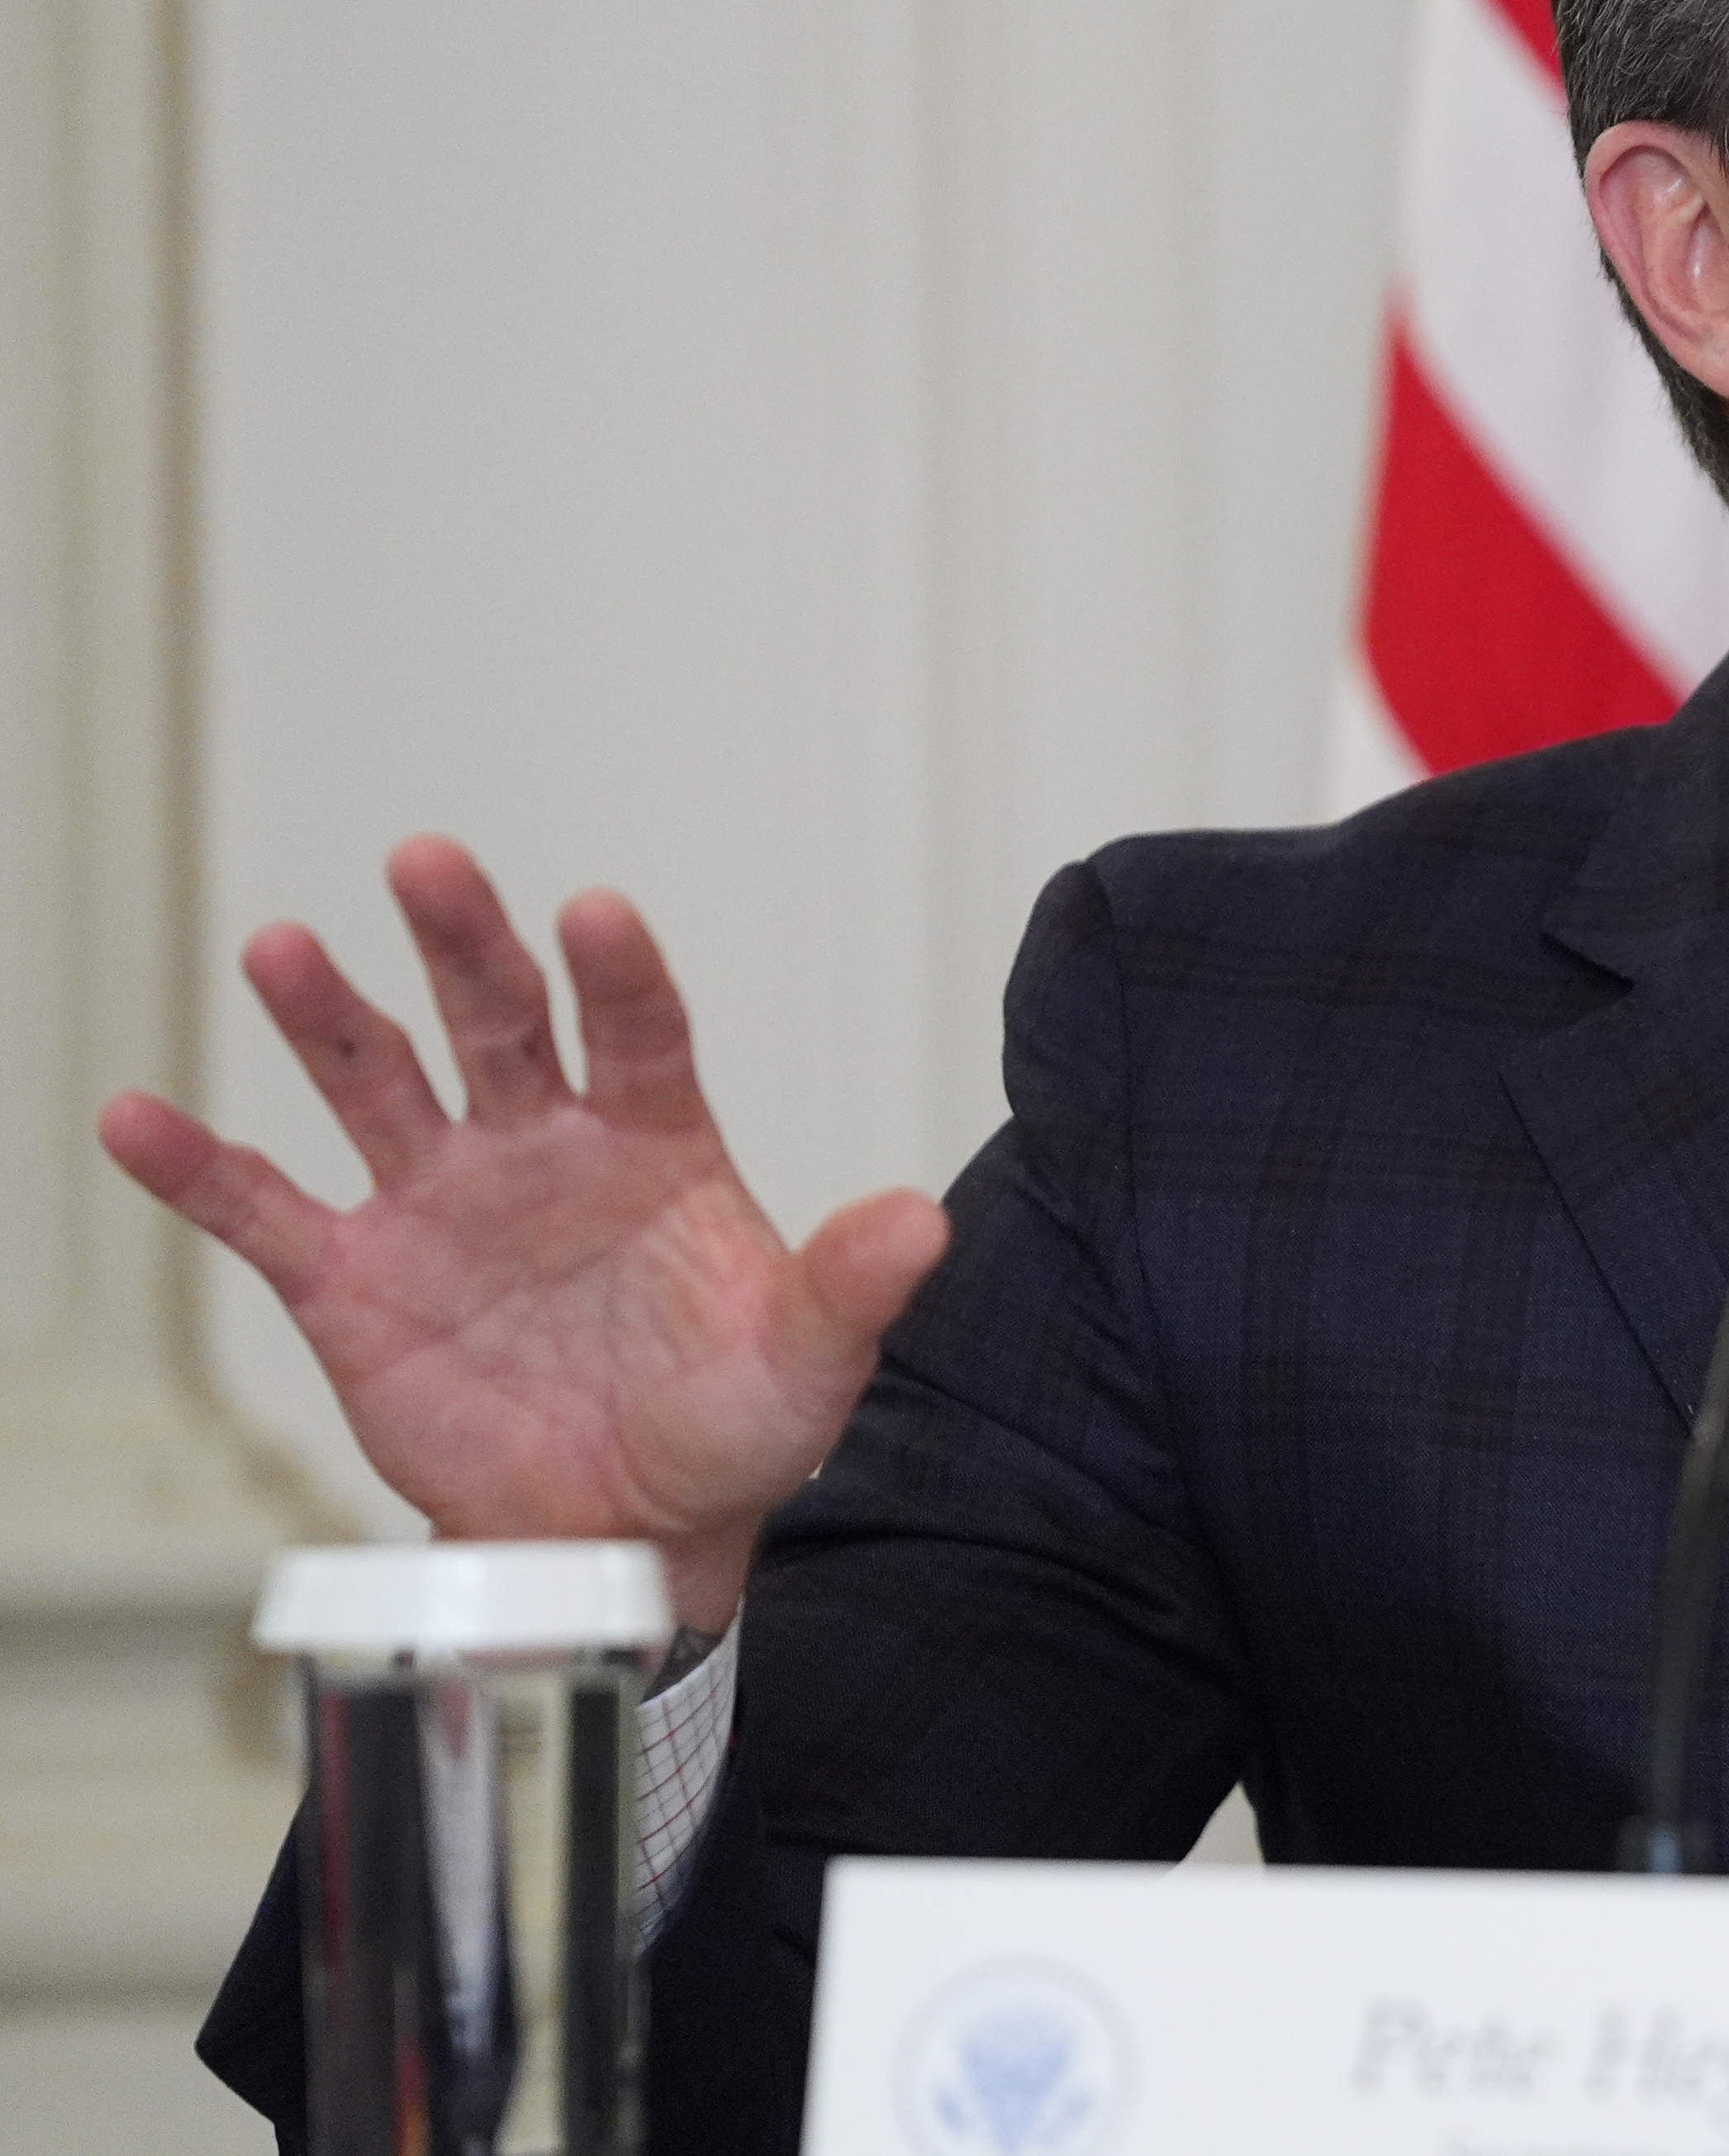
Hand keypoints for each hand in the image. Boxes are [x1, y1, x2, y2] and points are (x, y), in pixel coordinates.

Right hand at [98, 837, 948, 1630]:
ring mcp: (442, 1205)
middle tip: (427, 861)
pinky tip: (138, 1114)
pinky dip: (198, 1166)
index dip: (619, 975)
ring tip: (281, 944)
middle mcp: (542, 1148)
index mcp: (656, 1145)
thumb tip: (922, 1222)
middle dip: (464, 941)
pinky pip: (264, 1211)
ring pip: (375, 1081)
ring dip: (326, 1015)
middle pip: (498, 1018)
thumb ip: (853, 1285)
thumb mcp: (808, 1362)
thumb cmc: (731, 1430)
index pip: (640, 1032)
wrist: (633, 1535)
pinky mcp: (356, 1282)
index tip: (597, 914)